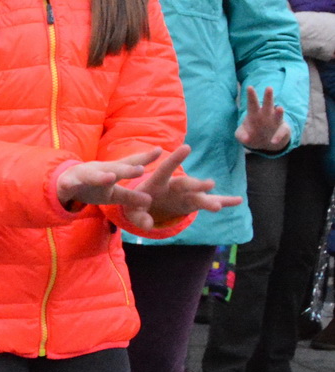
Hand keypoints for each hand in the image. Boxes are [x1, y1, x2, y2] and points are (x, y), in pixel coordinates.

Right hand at [56, 149, 159, 213]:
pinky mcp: (67, 183)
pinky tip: (68, 185)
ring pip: (92, 175)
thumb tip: (150, 201)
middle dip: (126, 169)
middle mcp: (99, 170)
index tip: (160, 150)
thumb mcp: (112, 194)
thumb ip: (130, 196)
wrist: (62, 184)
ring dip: (100, 176)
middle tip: (140, 170)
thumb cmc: (92, 188)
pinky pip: (68, 184)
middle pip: (114, 169)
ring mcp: (82, 175)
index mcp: (111, 172)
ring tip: (110, 178)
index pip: (129, 164)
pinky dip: (68, 184)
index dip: (144, 158)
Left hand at [121, 144, 239, 229]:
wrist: (146, 205)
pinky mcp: (193, 203)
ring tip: (218, 205)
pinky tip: (238, 200)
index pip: (165, 169)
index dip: (175, 159)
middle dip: (196, 184)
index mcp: (156, 182)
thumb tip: (147, 224)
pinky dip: (224, 201)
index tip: (187, 147)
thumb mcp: (132, 210)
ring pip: (198, 195)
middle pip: (185, 184)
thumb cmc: (136, 203)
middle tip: (210, 184)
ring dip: (208, 199)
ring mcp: (185, 194)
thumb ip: (139, 216)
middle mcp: (174, 185)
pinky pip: (210, 202)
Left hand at [235, 85, 290, 151]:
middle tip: (269, 88)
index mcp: (254, 113)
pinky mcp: (283, 130)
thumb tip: (246, 139)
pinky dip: (278, 136)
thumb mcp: (242, 135)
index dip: (251, 95)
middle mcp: (266, 115)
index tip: (249, 87)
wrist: (265, 143)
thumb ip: (241, 135)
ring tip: (279, 108)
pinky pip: (282, 132)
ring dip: (279, 113)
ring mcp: (275, 122)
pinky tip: (273, 141)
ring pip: (278, 115)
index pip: (252, 103)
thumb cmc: (251, 134)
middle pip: (267, 104)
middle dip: (268, 97)